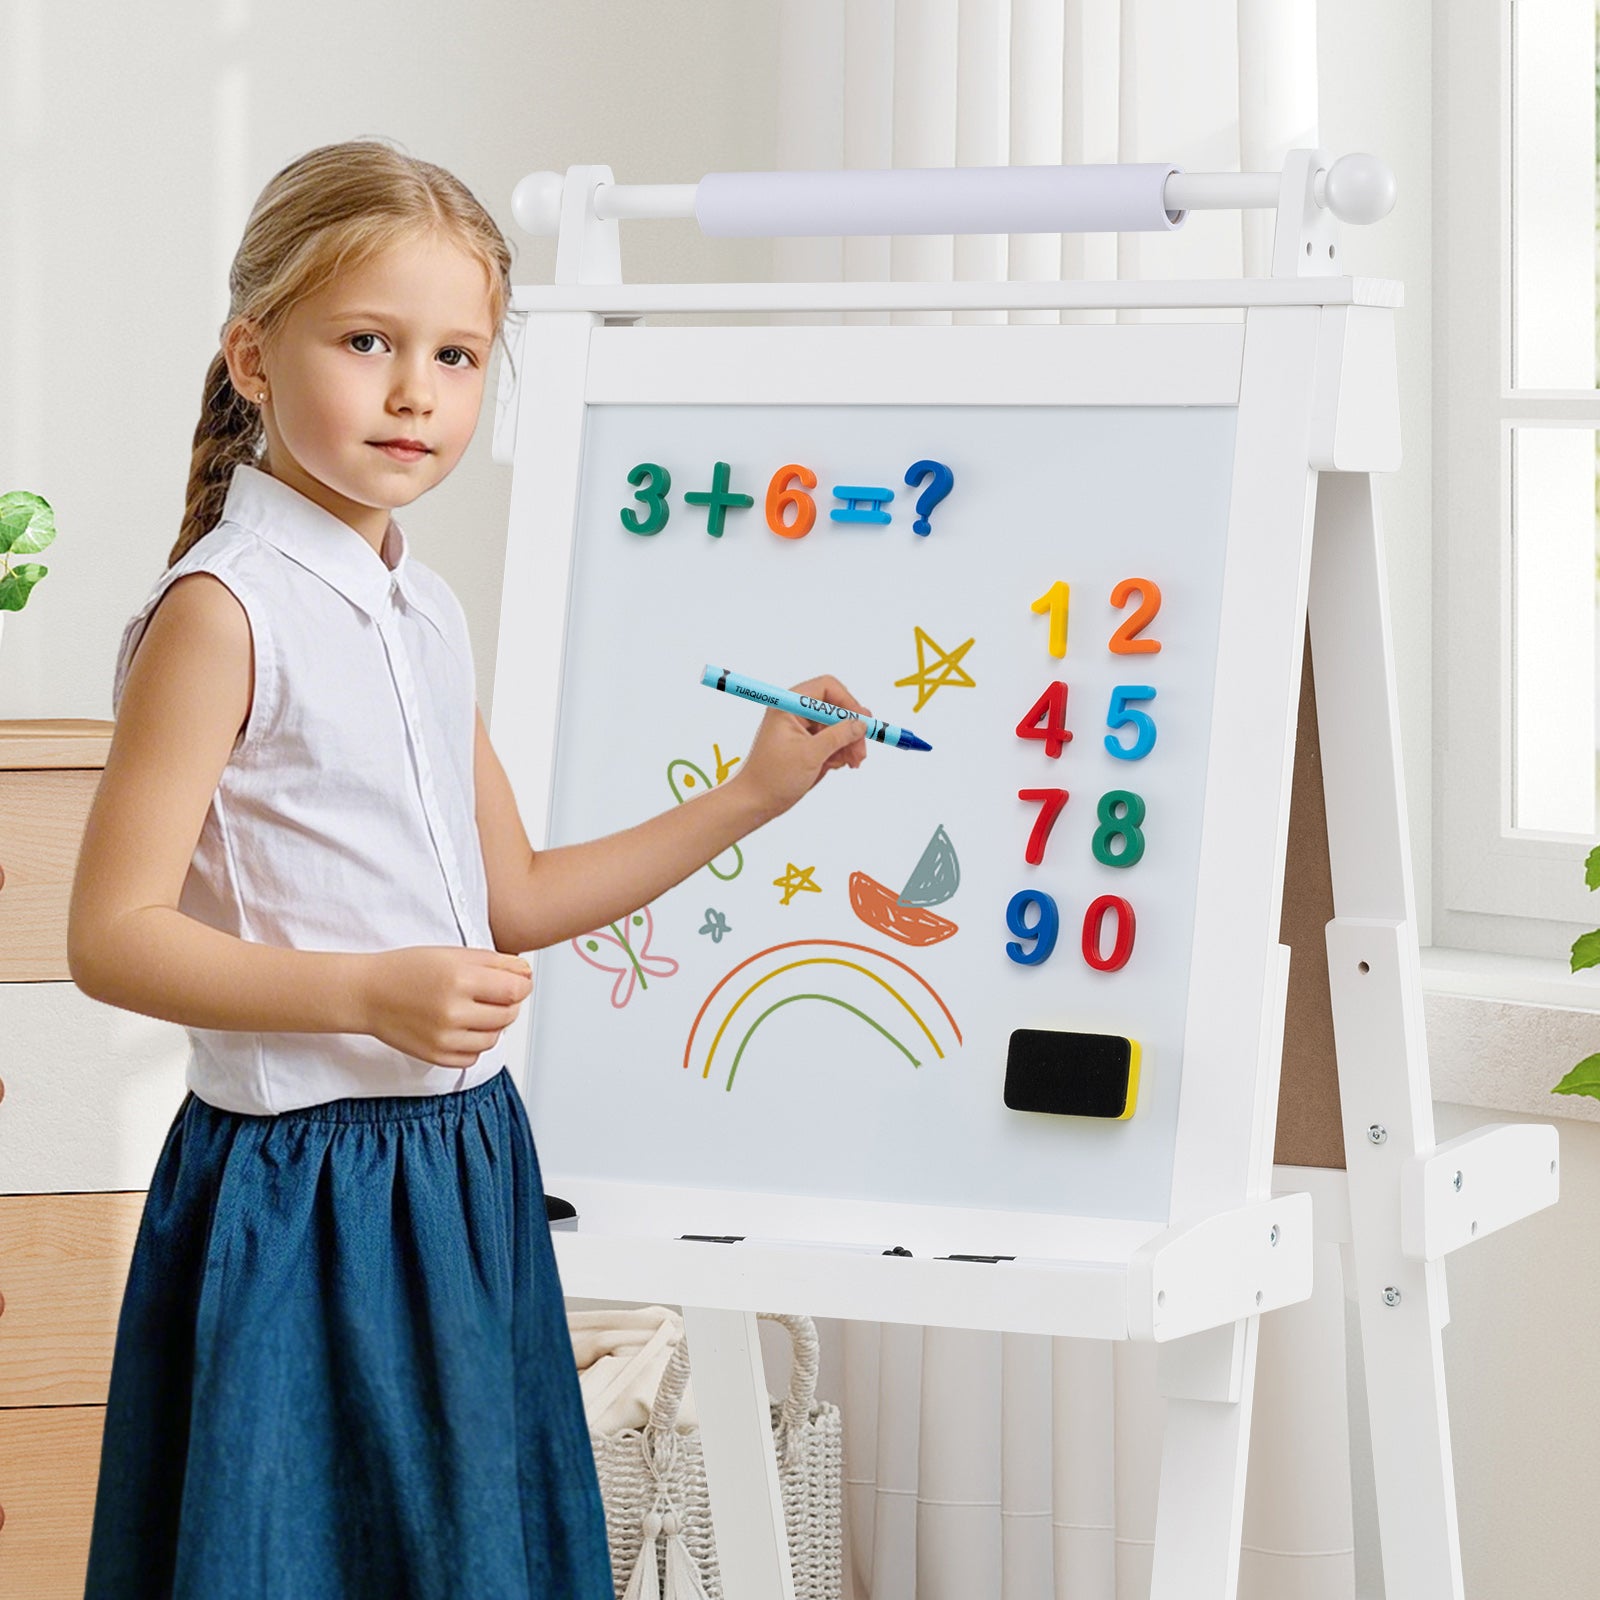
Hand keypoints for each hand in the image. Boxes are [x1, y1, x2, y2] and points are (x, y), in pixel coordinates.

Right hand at [361, 946, 532, 1068]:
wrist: (368, 994)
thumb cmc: (407, 969)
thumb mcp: (453, 954)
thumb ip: (496, 963)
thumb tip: (527, 974)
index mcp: (459, 979)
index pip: (515, 990)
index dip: (523, 985)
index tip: (518, 982)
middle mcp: (452, 1011)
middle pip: (508, 1014)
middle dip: (509, 1003)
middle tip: (495, 993)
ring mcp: (444, 1038)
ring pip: (494, 1038)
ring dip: (494, 1024)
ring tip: (477, 1009)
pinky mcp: (436, 1056)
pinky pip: (474, 1057)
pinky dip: (475, 1044)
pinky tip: (462, 1027)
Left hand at [731, 674, 869, 823]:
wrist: (755, 802)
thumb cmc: (773, 777)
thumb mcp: (810, 755)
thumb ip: (838, 736)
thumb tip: (862, 723)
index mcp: (789, 705)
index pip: (827, 688)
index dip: (848, 703)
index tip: (863, 723)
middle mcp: (795, 712)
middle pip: (835, 708)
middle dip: (851, 729)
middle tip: (861, 752)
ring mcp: (801, 728)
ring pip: (837, 726)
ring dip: (848, 743)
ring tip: (852, 764)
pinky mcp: (806, 744)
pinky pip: (831, 740)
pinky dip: (839, 752)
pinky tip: (837, 766)